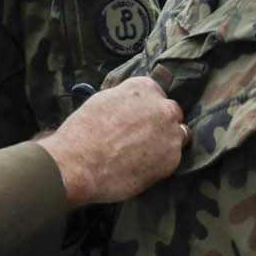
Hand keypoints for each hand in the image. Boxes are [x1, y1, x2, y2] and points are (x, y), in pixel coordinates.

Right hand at [39, 75, 185, 207]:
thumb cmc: (82, 133)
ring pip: (178, 136)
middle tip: (141, 139)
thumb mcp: (102, 101)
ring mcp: (171, 133)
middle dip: (160, 124)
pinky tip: (140, 167)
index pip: (157, 95)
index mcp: (144, 88)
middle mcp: (162, 107)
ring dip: (165, 143)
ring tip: (142, 155)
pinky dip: (160, 163)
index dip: (147, 110)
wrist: (78, 164)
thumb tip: (130, 104)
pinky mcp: (172, 159)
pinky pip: (173, 159)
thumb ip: (125, 99)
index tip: (139, 121)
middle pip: (171, 113)